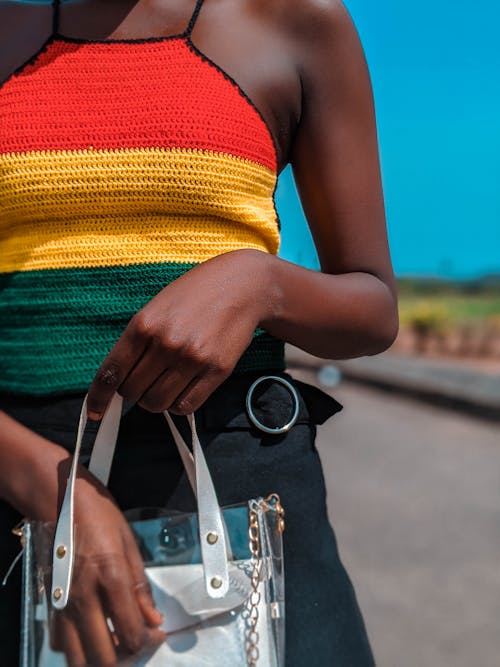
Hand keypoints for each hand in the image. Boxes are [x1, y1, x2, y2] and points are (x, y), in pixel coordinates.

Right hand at [49, 468, 165, 665]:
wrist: (60, 500)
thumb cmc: (96, 514)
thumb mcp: (129, 543)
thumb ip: (141, 587)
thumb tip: (153, 618)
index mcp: (110, 577)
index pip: (131, 632)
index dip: (149, 642)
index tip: (157, 635)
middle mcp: (84, 597)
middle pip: (105, 657)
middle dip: (127, 657)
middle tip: (138, 643)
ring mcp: (63, 604)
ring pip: (79, 658)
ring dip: (101, 658)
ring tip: (118, 642)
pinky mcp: (50, 605)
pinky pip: (62, 643)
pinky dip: (80, 648)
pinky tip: (94, 632)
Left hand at [87, 249, 273, 418]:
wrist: (243, 286)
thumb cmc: (195, 294)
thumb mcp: (157, 307)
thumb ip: (137, 340)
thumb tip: (120, 379)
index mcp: (143, 324)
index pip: (111, 372)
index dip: (98, 397)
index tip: (93, 413)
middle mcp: (165, 343)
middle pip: (132, 392)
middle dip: (133, 392)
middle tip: (144, 381)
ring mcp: (192, 359)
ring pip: (157, 403)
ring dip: (155, 400)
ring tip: (165, 383)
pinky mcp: (216, 371)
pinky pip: (185, 406)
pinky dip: (178, 404)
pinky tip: (183, 387)